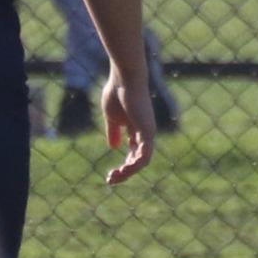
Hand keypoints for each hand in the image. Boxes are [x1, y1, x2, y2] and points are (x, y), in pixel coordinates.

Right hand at [99, 67, 156, 183]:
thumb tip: (114, 147)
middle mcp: (145, 133)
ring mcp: (148, 132)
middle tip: (110, 179)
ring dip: (129, 172)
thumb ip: (113, 131)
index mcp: (137, 130)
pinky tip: (125, 170)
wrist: (124, 79)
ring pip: (142, 161)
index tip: (110, 174)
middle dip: (125, 172)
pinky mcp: (147, 131)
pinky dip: (135, 164)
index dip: (124, 166)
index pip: (134, 153)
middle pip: (139, 160)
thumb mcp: (111, 117)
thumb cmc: (117, 93)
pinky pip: (144, 154)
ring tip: (115, 176)